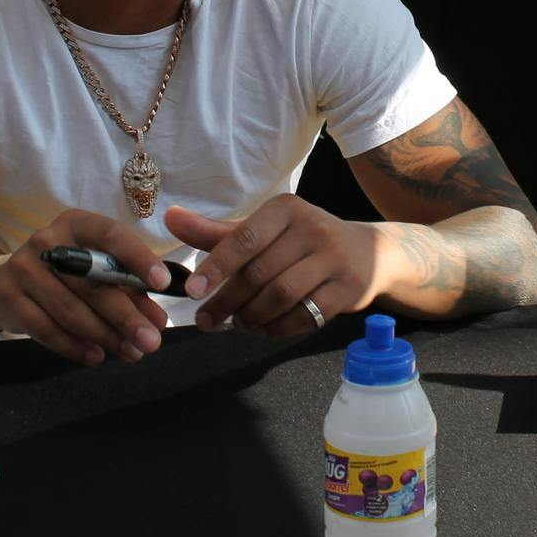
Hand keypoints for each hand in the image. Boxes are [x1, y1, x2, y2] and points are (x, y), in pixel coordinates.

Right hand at [0, 210, 172, 365]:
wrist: (4, 285)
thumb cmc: (65, 276)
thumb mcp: (96, 271)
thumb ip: (129, 290)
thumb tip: (157, 320)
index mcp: (77, 223)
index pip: (111, 235)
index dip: (138, 258)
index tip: (162, 283)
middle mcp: (48, 240)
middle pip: (93, 283)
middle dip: (126, 315)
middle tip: (152, 340)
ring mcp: (23, 268)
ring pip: (70, 310)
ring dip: (105, 336)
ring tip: (131, 353)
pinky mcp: (7, 297)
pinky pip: (45, 329)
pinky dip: (74, 347)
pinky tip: (96, 356)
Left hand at [166, 196, 384, 335]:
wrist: (366, 253)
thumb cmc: (302, 240)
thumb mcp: (263, 230)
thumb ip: (217, 232)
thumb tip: (170, 218)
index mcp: (286, 208)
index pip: (245, 239)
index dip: (216, 267)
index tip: (193, 292)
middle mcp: (313, 228)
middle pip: (260, 274)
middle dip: (227, 302)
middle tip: (206, 321)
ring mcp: (333, 259)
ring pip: (281, 297)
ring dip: (252, 317)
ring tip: (237, 324)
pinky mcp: (348, 289)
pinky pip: (304, 317)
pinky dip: (277, 328)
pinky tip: (264, 328)